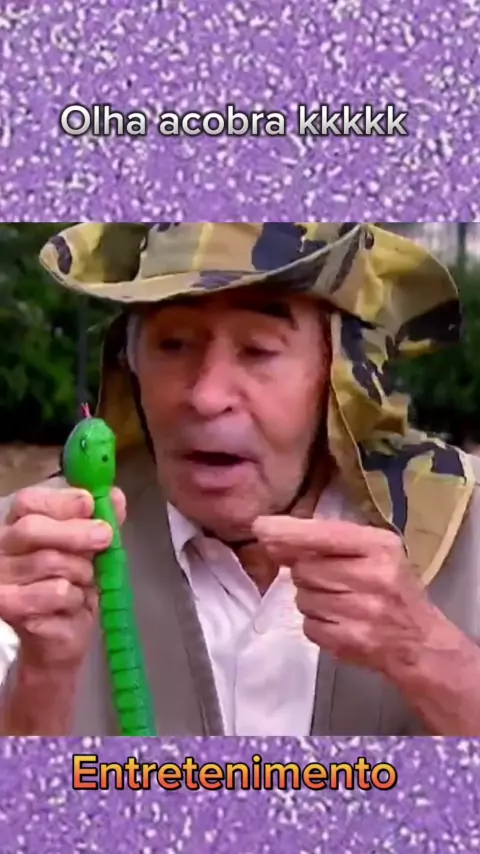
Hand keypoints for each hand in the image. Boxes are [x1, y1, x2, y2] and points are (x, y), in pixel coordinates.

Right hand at [0, 486, 125, 672]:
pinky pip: (55, 593)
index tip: (89, 504)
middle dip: (75, 532)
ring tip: (86, 582)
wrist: (60, 638)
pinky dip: (75, 598)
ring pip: (49, 562)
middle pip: (31, 529)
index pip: (27, 502)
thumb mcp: (92, 550)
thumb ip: (101, 521)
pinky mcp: (9, 609)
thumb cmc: (73, 587)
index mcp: (18, 526)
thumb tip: (115, 495)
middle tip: (105, 537)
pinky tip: (73, 605)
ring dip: (81, 572)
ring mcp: (1, 580)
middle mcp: (1, 550)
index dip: (60, 501)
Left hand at [253, 516, 434, 675]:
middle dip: (307, 574)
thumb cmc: (392, 588)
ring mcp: (362, 612)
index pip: (325, 535)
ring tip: (340, 601)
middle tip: (331, 580)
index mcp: (379, 546)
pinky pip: (308, 625)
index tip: (260, 528)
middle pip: (305, 569)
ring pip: (303, 598)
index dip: (289, 532)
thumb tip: (270, 535)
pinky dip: (317, 623)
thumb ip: (326, 541)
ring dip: (311, 599)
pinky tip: (340, 621)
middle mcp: (373, 576)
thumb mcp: (373, 552)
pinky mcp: (350, 641)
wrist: (419, 643)